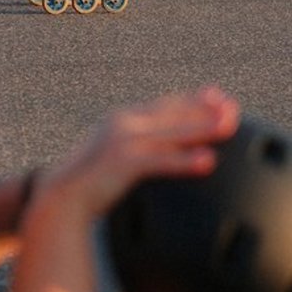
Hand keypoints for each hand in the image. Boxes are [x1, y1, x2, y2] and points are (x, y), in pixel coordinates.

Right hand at [34, 88, 239, 221]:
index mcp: (122, 120)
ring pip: (172, 132)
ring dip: (203, 127)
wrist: (59, 196)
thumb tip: (154, 158)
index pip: (164, 104)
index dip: (192, 98)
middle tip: (232, 107)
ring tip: (229, 126)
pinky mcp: (123, 162)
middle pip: (173, 112)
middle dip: (205, 108)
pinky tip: (208, 161)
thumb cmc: (87, 184)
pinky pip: (162, 160)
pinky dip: (186, 159)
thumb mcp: (110, 159)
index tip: (217, 95)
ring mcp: (123, 141)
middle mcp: (123, 123)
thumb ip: (134, 152)